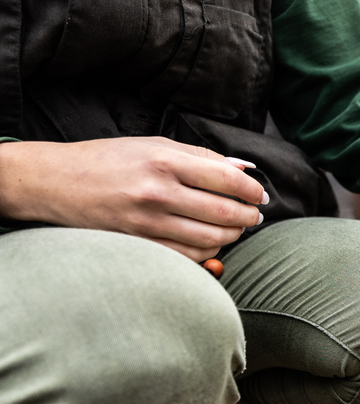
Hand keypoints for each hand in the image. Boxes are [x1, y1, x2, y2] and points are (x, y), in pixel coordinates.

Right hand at [0, 137, 266, 261]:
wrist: (56, 182)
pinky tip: (213, 243)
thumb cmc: (109, 160)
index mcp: (165, 161)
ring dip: (233, 236)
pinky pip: (189, 257)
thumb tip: (244, 169)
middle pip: (225, 213)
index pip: (228, 180)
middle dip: (249, 217)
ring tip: (237, 229)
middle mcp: (158, 192)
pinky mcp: (139, 244)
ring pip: (211, 239)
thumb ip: (201, 157)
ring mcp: (148, 222)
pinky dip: (209, 253)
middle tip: (255, 216)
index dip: (252, 190)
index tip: (260, 195)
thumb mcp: (154, 145)